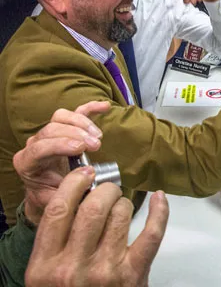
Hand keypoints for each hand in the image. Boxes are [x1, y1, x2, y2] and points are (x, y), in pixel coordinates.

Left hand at [13, 101, 109, 224]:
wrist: (51, 192)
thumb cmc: (52, 196)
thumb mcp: (54, 201)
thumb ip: (66, 194)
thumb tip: (86, 179)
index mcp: (28, 163)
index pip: (40, 147)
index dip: (61, 145)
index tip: (82, 148)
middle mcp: (35, 144)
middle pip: (52, 128)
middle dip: (76, 135)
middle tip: (96, 145)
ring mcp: (51, 134)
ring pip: (61, 117)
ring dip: (82, 123)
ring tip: (98, 136)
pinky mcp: (66, 128)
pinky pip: (76, 112)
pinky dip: (91, 108)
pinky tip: (104, 107)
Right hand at [25, 168, 168, 285]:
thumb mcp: (48, 273)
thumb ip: (57, 240)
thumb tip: (79, 195)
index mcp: (45, 265)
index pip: (59, 209)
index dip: (74, 184)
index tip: (85, 175)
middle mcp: (73, 268)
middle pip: (93, 207)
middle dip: (105, 190)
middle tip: (108, 192)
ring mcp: (104, 270)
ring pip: (120, 215)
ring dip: (124, 203)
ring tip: (121, 208)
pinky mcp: (133, 274)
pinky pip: (151, 233)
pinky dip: (160, 212)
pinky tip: (160, 199)